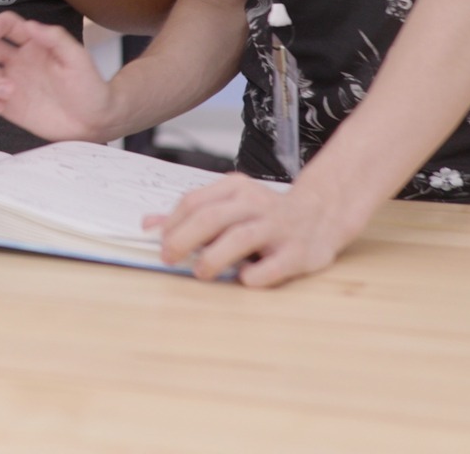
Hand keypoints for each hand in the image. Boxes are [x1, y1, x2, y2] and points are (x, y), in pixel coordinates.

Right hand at [0, 12, 114, 141]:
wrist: (94, 122)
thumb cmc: (89, 87)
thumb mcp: (77, 57)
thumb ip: (55, 38)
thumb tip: (31, 25)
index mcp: (33, 44)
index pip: (7, 25)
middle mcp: (17, 61)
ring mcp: (10, 83)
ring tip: (9, 91)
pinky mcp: (7, 106)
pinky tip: (0, 105)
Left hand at [153, 174, 360, 287]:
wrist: (322, 214)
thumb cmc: (264, 214)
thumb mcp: (228, 206)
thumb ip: (189, 215)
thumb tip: (148, 225)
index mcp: (236, 188)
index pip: (194, 202)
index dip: (173, 225)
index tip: (162, 244)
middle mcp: (256, 203)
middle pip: (211, 218)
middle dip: (184, 240)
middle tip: (169, 258)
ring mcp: (278, 227)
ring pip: (240, 238)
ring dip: (213, 258)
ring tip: (201, 273)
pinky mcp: (298, 252)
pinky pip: (272, 266)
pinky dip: (254, 275)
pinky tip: (242, 280)